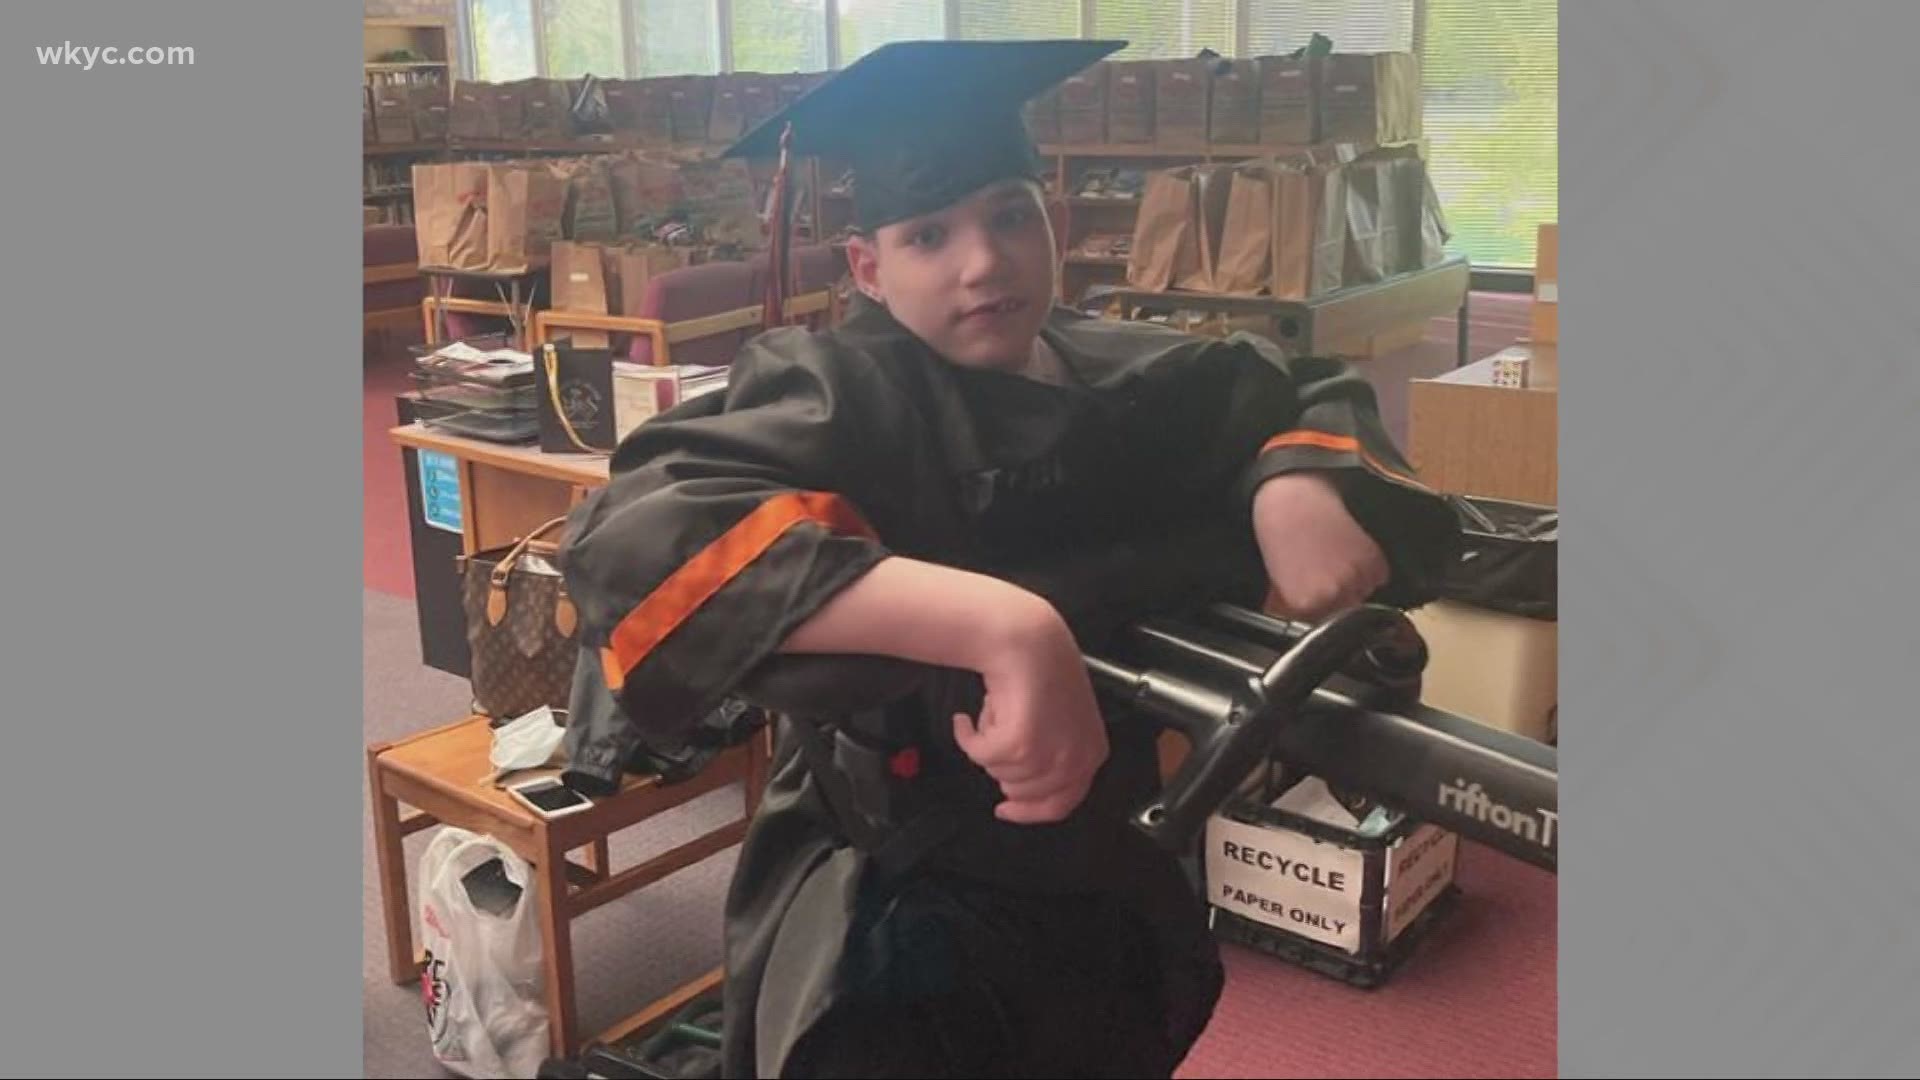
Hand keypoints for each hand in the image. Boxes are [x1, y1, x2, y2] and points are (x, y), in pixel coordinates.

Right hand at [952, 600, 1108, 824]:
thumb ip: (1052, 757)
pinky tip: (970, 717)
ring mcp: (1048, 755)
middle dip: (1003, 765)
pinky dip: (968, 736)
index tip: (1005, 809)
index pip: (1059, 804)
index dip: (1028, 811)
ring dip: (988, 743)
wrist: (1028, 639)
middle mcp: (1075, 761)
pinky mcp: (1020, 744)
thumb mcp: (1063, 722)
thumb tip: (1019, 789)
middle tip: (998, 733)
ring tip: (997, 710)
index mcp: (1091, 754)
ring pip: (998, 773)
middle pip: (1022, 792)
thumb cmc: (1042, 669)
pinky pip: (979, 755)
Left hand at [1254, 471, 1389, 620]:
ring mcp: (1357, 580)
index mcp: (1305, 605)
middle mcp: (1333, 597)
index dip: (1318, 611)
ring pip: (1364, 595)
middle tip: (1325, 572)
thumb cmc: (1281, 533)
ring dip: (1357, 584)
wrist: (1296, 498)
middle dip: (1339, 599)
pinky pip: (1379, 577)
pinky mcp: (1375, 562)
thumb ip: (1292, 606)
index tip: (1317, 596)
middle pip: (1345, 613)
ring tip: (1336, 558)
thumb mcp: (1278, 577)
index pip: (1319, 626)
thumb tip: (1302, 624)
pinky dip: (1370, 569)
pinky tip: (1350, 551)